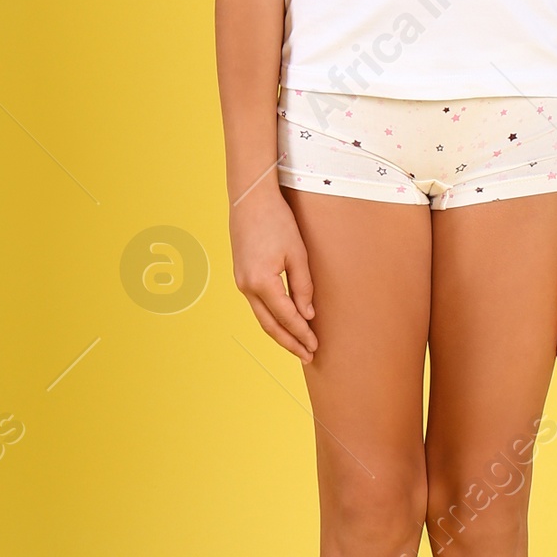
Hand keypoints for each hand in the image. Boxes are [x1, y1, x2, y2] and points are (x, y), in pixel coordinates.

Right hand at [231, 182, 316, 362]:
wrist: (250, 200)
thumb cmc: (276, 221)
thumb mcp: (297, 254)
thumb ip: (303, 286)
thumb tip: (307, 315)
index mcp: (262, 282)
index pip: (287, 317)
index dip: (302, 334)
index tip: (315, 346)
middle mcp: (247, 286)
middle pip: (270, 325)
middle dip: (289, 342)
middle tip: (307, 356)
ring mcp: (241, 282)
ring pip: (261, 317)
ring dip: (279, 333)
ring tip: (297, 345)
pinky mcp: (241, 276)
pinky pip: (257, 305)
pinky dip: (271, 317)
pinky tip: (282, 322)